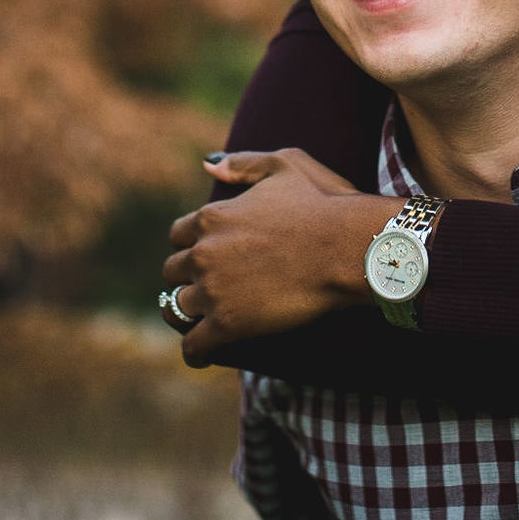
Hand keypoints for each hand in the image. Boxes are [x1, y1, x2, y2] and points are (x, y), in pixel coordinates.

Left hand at [162, 149, 401, 366]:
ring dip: (191, 312)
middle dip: (188, 277)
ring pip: (179, 306)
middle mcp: (203, 253)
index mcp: (212, 217)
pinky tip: (201, 355)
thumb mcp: (284, 164)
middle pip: (173, 271)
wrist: (344, 247)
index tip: (205, 255)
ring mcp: (212, 290)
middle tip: (208, 288)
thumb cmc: (323, 204)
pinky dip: (194, 351)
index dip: (191, 245)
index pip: (178, 234)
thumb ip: (243, 163)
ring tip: (204, 321)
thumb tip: (208, 165)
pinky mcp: (227, 323)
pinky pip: (194, 344)